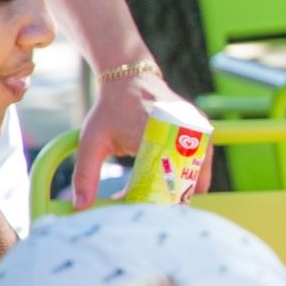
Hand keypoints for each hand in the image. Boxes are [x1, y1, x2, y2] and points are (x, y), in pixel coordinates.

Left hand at [75, 67, 204, 207]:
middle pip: (187, 177)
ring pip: (200, 168)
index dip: (157, 198)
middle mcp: (182, 129)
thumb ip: (85, 175)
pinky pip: (204, 156)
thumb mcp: (91, 142)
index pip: (165, 180)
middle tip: (155, 204)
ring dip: (185, 183)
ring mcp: (197, 125)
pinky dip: (193, 169)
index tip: (145, 207)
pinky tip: (175, 177)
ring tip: (166, 193)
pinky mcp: (202, 124)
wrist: (130, 78)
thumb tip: (80, 206)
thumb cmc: (109, 111)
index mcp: (155, 135)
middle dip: (173, 195)